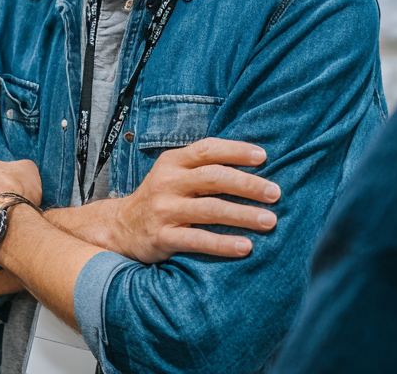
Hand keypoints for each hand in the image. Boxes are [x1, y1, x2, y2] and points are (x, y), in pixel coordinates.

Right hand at [108, 138, 279, 263]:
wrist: (121, 227)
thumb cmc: (161, 198)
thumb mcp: (174, 175)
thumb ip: (204, 168)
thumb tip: (254, 165)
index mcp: (172, 162)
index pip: (207, 149)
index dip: (236, 151)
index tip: (264, 157)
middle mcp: (167, 183)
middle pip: (213, 178)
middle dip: (247, 184)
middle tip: (275, 193)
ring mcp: (163, 210)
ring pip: (209, 209)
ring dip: (243, 214)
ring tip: (270, 221)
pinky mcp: (161, 237)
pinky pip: (197, 240)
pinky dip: (223, 244)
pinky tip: (246, 247)